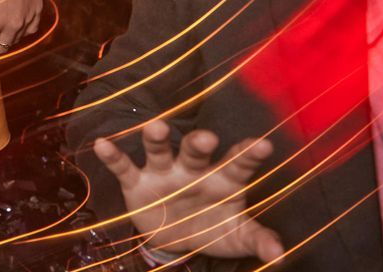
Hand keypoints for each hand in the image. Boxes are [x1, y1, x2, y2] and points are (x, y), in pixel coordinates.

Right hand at [92, 121, 284, 261]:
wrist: (176, 239)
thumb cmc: (214, 227)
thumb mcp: (237, 236)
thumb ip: (258, 239)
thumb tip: (280, 256)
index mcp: (223, 179)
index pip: (238, 164)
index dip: (249, 154)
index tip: (263, 146)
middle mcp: (193, 170)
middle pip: (195, 151)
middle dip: (198, 143)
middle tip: (206, 138)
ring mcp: (164, 173)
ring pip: (160, 150)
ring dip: (157, 138)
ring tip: (157, 127)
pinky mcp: (138, 183)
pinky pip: (125, 167)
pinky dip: (113, 156)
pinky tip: (103, 144)